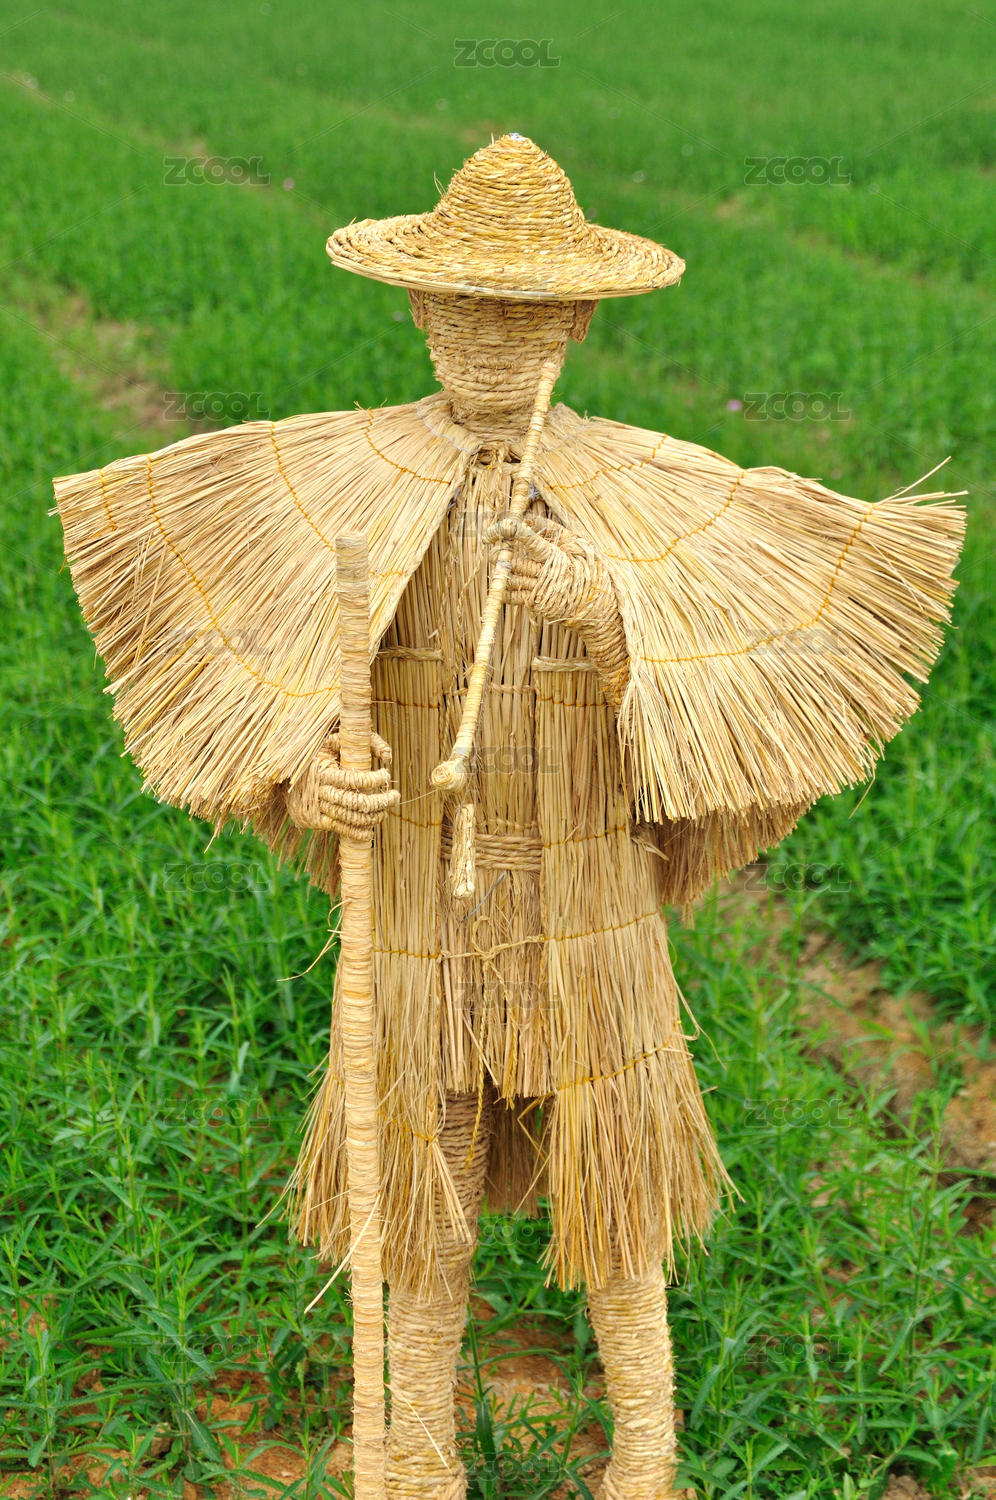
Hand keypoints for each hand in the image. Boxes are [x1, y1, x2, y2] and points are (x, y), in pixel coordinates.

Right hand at [287, 732, 399, 840]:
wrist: (283, 773)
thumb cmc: (318, 753)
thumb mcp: (337, 740)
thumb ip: (366, 742)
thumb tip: (388, 756)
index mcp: (321, 770)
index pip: (351, 780)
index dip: (372, 780)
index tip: (385, 776)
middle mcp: (317, 791)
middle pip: (352, 802)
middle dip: (378, 802)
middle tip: (395, 797)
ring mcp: (314, 808)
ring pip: (347, 817)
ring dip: (370, 818)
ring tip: (384, 812)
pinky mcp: (313, 820)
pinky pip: (338, 829)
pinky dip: (355, 832)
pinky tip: (369, 833)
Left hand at [484, 513, 629, 703]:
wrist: (597, 603)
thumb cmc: (586, 568)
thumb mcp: (575, 544)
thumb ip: (551, 530)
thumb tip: (527, 517)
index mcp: (556, 556)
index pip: (532, 541)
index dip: (515, 532)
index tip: (503, 525)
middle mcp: (546, 574)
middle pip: (514, 561)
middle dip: (499, 551)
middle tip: (491, 543)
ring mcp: (540, 590)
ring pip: (511, 578)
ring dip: (499, 568)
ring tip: (495, 558)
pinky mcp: (536, 603)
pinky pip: (513, 596)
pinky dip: (503, 588)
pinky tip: (500, 580)